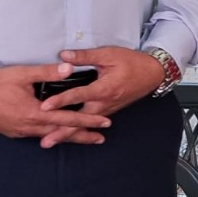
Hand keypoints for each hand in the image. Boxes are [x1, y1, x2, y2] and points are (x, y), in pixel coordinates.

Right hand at [0, 63, 112, 144]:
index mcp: (34, 113)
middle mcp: (29, 127)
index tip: (105, 122)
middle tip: (100, 138)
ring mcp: (19, 131)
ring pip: (49, 135)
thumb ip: (47, 72)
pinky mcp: (12, 132)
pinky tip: (55, 133)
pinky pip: (36, 135)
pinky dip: (50, 134)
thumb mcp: (22, 74)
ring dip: (67, 136)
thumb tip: (69, 68)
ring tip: (83, 137)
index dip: (88, 120)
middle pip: (61, 133)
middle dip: (82, 135)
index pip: (68, 118)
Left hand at [36, 47, 165, 146]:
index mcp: (104, 89)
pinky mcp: (108, 111)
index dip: (60, 101)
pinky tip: (65, 133)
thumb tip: (63, 56)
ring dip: (67, 134)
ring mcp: (107, 110)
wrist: (153, 74)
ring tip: (50, 142)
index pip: (78, 96)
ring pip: (84, 125)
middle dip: (62, 132)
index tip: (44, 107)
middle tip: (45, 142)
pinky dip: (77, 130)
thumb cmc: (133, 62)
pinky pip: (90, 123)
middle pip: (80, 121)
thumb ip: (85, 56)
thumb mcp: (109, 54)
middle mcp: (104, 103)